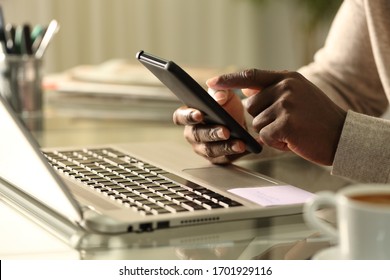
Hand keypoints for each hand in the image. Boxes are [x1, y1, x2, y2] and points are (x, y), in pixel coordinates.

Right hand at [172, 88, 247, 163]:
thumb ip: (220, 91)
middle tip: (226, 131)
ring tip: (240, 143)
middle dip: (212, 133)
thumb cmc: (226, 106)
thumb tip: (219, 98)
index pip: (180, 117)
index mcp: (189, 115)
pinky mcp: (217, 158)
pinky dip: (239, 153)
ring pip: (210, 150)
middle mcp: (193, 134)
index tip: (199, 114)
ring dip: (225, 147)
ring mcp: (203, 148)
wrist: (241, 120)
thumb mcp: (225, 94)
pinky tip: (250, 147)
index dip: (188, 116)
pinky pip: (226, 158)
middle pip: (197, 135)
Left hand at [207, 69, 346, 164]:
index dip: (229, 80)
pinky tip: (294, 139)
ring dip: (271, 132)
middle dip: (263, 119)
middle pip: (250, 106)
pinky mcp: (287, 123)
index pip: (250, 75)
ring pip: (256, 123)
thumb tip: (246, 89)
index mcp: (287, 77)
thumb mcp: (298, 94)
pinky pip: (265, 136)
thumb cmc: (317, 118)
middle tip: (287, 122)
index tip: (212, 83)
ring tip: (293, 130)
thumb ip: (273, 90)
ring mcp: (287, 103)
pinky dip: (276, 142)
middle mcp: (286, 86)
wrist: (342, 135)